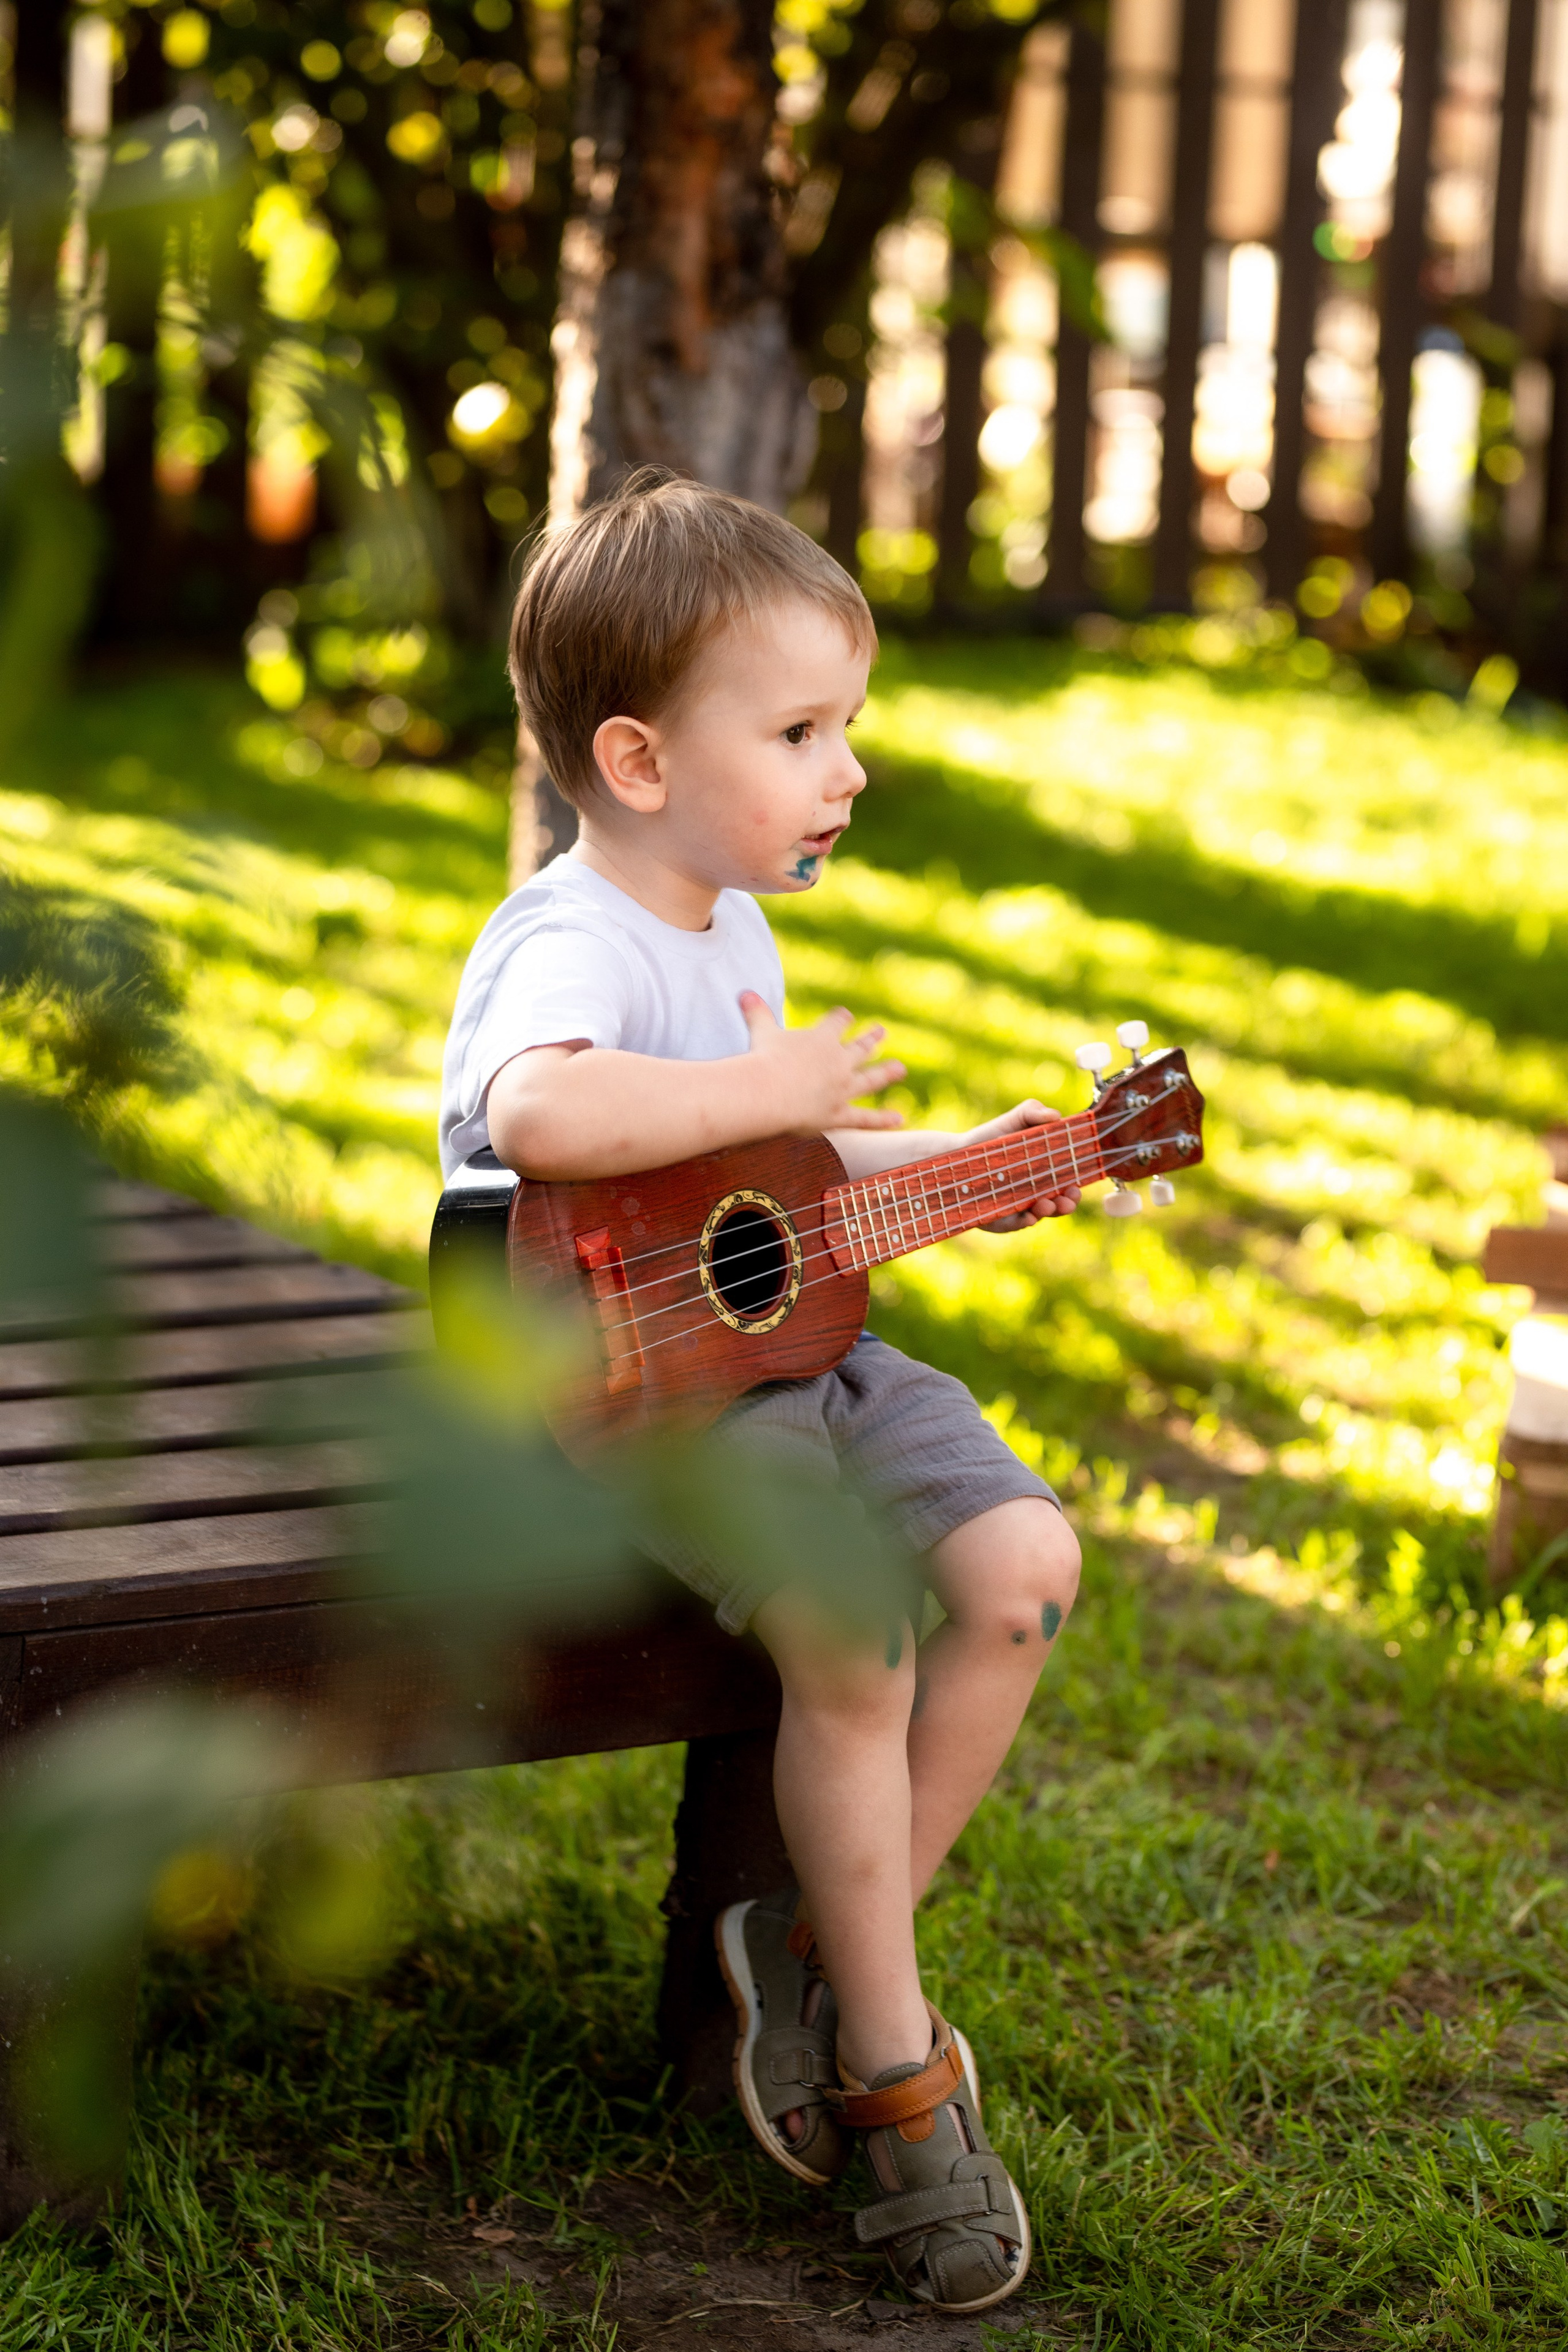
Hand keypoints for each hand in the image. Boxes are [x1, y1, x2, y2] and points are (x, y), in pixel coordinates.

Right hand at [739, 993, 905, 1133]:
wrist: (768, 1093)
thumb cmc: (763, 1060)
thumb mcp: (761, 1031)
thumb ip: (756, 1012)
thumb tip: (744, 992)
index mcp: (822, 1039)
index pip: (837, 1022)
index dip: (841, 1019)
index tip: (845, 1016)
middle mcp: (839, 1062)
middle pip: (859, 1048)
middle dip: (870, 1039)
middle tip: (881, 1032)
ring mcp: (842, 1089)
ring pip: (870, 1079)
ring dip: (886, 1073)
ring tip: (899, 1068)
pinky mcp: (838, 1114)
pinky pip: (864, 1118)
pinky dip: (881, 1120)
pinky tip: (898, 1119)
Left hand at [964, 1099, 1080, 1230]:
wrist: (957, 1153)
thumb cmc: (993, 1136)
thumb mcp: (1014, 1120)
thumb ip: (1034, 1112)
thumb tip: (1056, 1116)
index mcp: (1047, 1172)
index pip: (1068, 1183)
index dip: (1076, 1187)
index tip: (1078, 1185)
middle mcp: (1037, 1192)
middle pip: (1060, 1203)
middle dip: (1068, 1203)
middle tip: (1069, 1198)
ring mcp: (1019, 1206)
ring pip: (1041, 1214)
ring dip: (1049, 1211)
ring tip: (1047, 1203)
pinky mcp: (1000, 1217)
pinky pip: (1015, 1223)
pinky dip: (1024, 1220)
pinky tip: (1028, 1215)